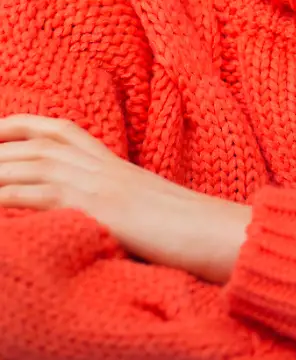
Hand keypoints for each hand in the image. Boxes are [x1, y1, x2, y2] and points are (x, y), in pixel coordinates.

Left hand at [0, 116, 250, 283]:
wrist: (212, 232)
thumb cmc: (184, 230)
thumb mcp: (142, 207)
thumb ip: (112, 200)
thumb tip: (94, 215)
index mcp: (108, 160)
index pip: (53, 129)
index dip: (16, 128)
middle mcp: (96, 163)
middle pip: (28, 146)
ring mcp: (93, 181)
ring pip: (23, 166)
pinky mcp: (91, 204)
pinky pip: (31, 195)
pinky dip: (2, 197)